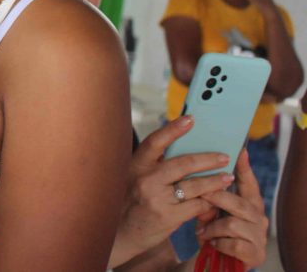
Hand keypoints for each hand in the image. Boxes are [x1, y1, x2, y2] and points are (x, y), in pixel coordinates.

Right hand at [111, 117, 232, 265]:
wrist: (122, 232)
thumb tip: (186, 149)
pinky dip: (208, 202)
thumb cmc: (133, 200)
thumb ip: (155, 165)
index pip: (155, 142)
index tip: (190, 119)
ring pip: (195, 185)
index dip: (173, 129)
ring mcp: (157, 198)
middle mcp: (146, 179)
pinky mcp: (169, 216)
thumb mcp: (136, 177)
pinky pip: (196, 205)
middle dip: (208, 159)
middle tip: (224, 156)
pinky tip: (215, 199)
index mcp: (137, 165)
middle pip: (184, 163)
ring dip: (215, 181)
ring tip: (228, 178)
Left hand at [195, 150, 267, 267]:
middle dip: (216, 198)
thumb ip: (208, 199)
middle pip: (238, 202)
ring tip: (202, 231)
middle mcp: (257, 216)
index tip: (240, 150)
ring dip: (212, 227)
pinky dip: (218, 243)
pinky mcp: (254, 253)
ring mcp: (258, 235)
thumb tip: (199, 188)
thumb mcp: (210, 212)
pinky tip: (211, 243)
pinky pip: (233, 244)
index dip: (244, 168)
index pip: (248, 182)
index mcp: (249, 202)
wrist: (220, 260)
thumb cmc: (214, 230)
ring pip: (232, 224)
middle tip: (200, 196)